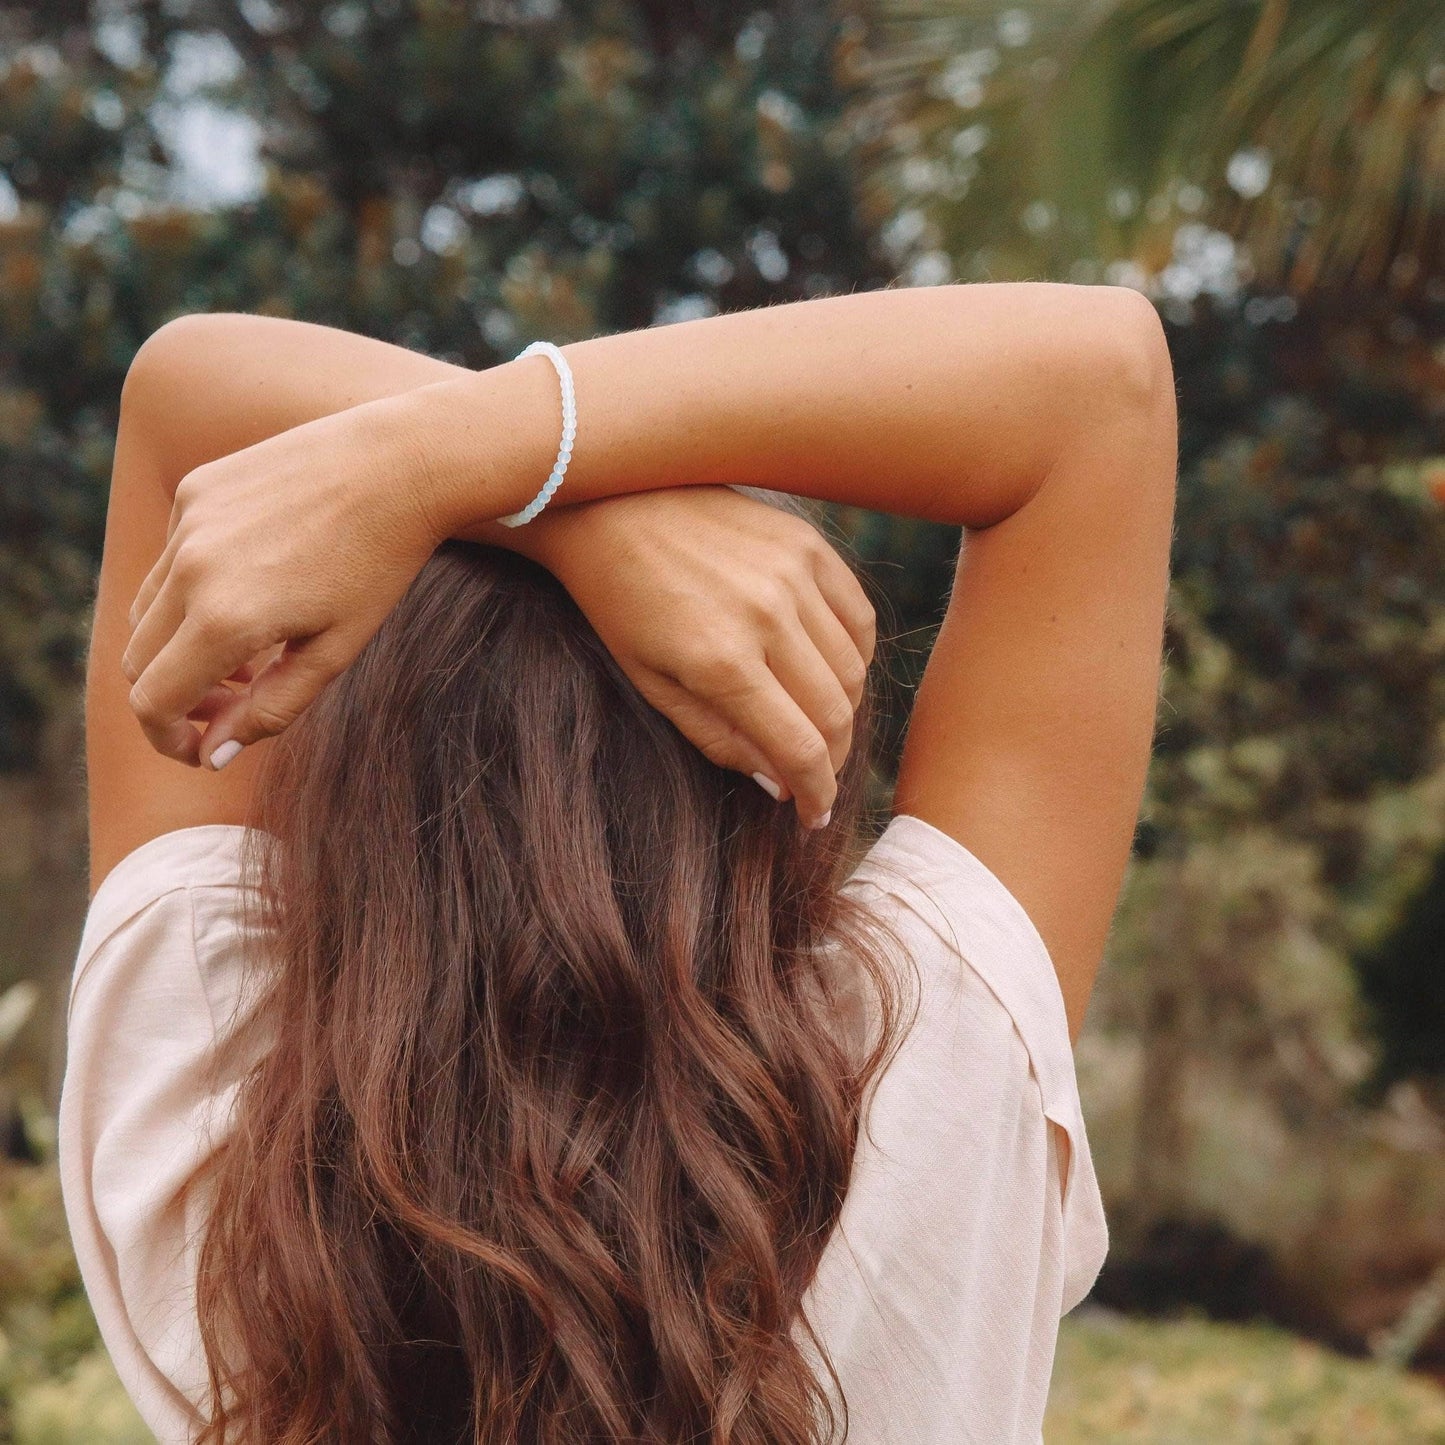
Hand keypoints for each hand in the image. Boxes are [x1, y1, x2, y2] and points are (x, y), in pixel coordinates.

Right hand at [121, 395, 440, 766]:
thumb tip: (212, 756)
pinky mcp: (196, 488)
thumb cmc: (380, 565)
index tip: (200, 746)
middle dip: (175, 696)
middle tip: (233, 700)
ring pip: (147, 610)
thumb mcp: (335, 651)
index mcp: (225, 618)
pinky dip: (192, 588)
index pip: (152, 702)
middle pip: (138, 661)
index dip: (167, 738)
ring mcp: (188, 521)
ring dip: (180, 644)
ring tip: (249, 648)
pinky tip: (256, 581)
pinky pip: (170, 556)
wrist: (401, 464)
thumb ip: (270, 709)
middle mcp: (191, 568)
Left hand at [531, 486, 874, 826]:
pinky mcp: (807, 544)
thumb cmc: (620, 602)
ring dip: (843, 712)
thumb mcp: (652, 685)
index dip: (816, 794)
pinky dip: (855, 656)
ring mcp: (793, 576)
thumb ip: (719, 740)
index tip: (814, 815)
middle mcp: (768, 617)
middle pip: (836, 716)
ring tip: (816, 725)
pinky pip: (858, 618)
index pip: (801, 750)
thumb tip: (780, 784)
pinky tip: (831, 673)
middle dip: (831, 761)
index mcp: (722, 663)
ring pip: (853, 671)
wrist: (610, 503)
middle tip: (815, 776)